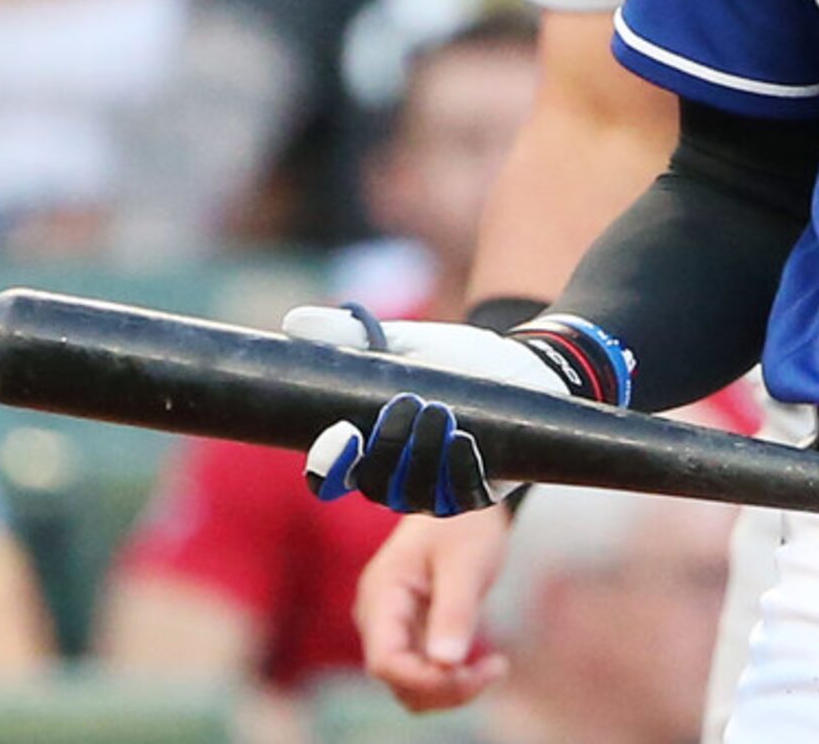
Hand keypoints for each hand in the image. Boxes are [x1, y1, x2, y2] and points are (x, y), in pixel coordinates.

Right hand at [283, 307, 591, 515]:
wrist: (524, 366)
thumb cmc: (457, 358)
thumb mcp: (407, 342)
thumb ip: (353, 335)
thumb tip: (295, 322)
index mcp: (369, 448)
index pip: (331, 475)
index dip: (328, 465)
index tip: (340, 435)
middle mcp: (397, 478)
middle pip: (373, 484)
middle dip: (387, 448)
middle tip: (406, 403)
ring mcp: (437, 491)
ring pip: (415, 494)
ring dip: (424, 456)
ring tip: (439, 411)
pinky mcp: (477, 493)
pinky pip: (463, 496)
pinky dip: (461, 471)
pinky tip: (465, 441)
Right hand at [355, 512, 515, 711]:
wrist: (468, 493)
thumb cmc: (464, 518)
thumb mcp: (465, 561)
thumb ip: (454, 611)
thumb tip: (447, 663)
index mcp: (382, 595)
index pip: (385, 661)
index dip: (422, 679)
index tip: (466, 674)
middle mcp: (380, 615)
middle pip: (398, 678)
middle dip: (443, 688)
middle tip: (493, 671)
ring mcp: (395, 624)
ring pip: (411, 681)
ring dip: (450, 687)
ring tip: (494, 668)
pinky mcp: (414, 628)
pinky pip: (426, 668)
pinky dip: (453, 675)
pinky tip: (487, 664)